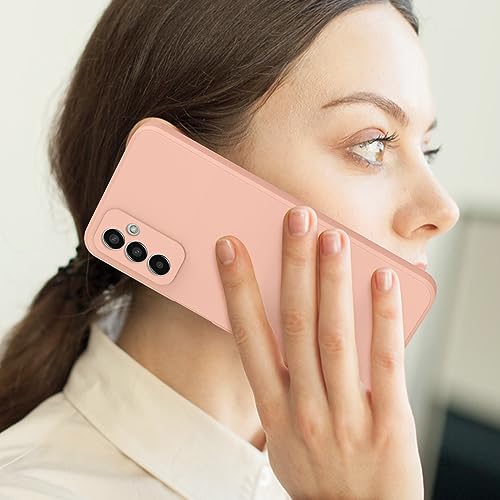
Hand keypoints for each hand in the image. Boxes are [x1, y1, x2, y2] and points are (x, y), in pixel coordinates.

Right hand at [214, 205, 423, 499]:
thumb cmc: (315, 474)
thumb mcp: (281, 434)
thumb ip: (281, 384)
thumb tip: (281, 326)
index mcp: (274, 409)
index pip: (248, 337)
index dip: (237, 289)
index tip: (230, 248)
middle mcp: (304, 408)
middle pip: (295, 324)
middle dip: (292, 266)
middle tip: (295, 220)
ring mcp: (346, 415)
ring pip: (335, 336)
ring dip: (332, 282)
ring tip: (334, 237)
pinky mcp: (388, 422)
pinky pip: (384, 363)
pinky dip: (382, 319)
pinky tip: (382, 282)